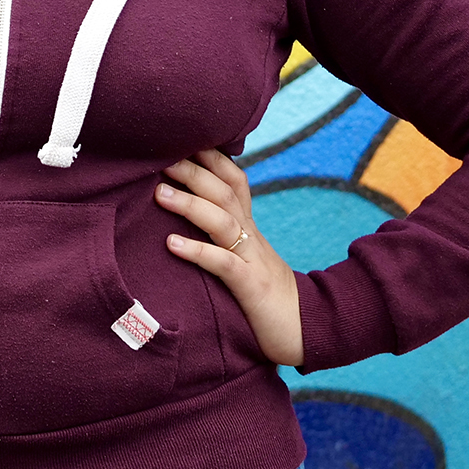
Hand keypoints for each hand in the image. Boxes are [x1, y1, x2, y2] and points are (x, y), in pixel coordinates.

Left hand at [154, 150, 303, 366]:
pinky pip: (223, 264)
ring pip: (222, 221)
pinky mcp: (251, 287)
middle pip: (224, 192)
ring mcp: (253, 259)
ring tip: (159, 194)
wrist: (309, 330)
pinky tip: (172, 244)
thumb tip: (187, 212)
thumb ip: (223, 233)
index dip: (210, 156)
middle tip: (160, 157)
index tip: (179, 138)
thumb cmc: (265, 294)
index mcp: (249, 226)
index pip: (233, 179)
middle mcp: (252, 236)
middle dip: (192, 171)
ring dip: (190, 204)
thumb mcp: (246, 255)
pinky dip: (197, 251)